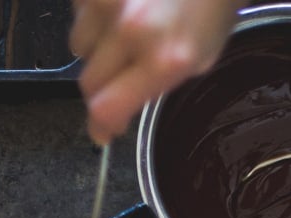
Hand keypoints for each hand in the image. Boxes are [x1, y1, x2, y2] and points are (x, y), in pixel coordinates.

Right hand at [70, 0, 241, 142]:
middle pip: (89, 81)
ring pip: (79, 45)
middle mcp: (132, 29)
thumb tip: (114, 117)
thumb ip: (156, 88)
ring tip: (125, 29)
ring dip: (97, 44)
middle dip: (101, 86)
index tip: (102, 131)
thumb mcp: (199, 59)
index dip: (100, 125)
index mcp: (163, 59)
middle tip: (119, 76)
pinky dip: (95, 14)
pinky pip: (79, 11)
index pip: (106, 108)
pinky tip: (122, 7)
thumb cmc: (211, 7)